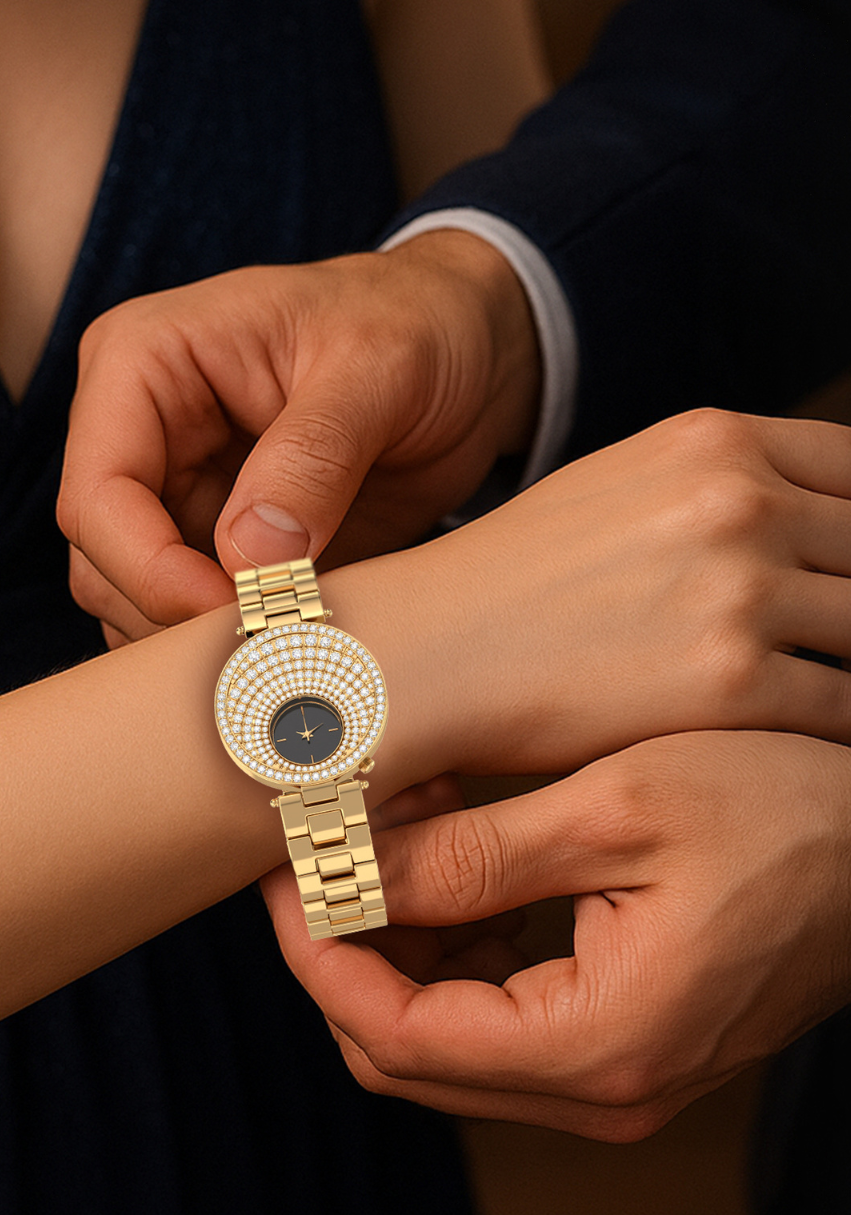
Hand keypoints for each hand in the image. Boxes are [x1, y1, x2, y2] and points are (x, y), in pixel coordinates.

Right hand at [56, 230, 537, 645]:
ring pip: (138, 605)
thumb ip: (312, 457)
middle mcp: (143, 434)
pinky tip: (302, 644)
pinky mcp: (220, 547)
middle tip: (279, 641)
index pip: (98, 495)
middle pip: (105, 564)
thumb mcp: (379, 368)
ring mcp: (177, 496)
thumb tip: (252, 557)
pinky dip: (236, 645)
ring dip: (204, 642)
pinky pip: (193, 619)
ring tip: (298, 644)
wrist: (469, 351)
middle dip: (179, 616)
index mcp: (144, 363)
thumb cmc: (416, 324)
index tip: (242, 610)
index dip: (153, 570)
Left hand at [261, 731, 850, 1139]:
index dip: (316, 953)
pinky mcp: (620, 1032)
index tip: (284, 872)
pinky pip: (498, 1008)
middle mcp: (598, 1086)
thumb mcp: (618, 811)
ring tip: (395, 827)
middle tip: (330, 842)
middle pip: (403, 1050)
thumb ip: (474, 855)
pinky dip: (455, 939)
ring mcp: (611, 1068)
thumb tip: (347, 871)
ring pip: (444, 1029)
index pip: (392, 1035)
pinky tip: (455, 851)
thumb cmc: (787, 812)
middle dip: (348, 946)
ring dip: (400, 936)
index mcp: (595, 1045)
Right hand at [381, 408, 850, 774]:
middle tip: (843, 642)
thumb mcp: (615, 492)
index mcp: (712, 444)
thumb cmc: (508, 584)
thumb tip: (795, 523)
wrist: (427, 657)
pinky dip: (842, 736)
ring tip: (832, 693)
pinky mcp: (730, 687)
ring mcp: (738, 592)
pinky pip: (843, 711)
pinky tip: (814, 748)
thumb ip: (714, 490)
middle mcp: (737, 504)